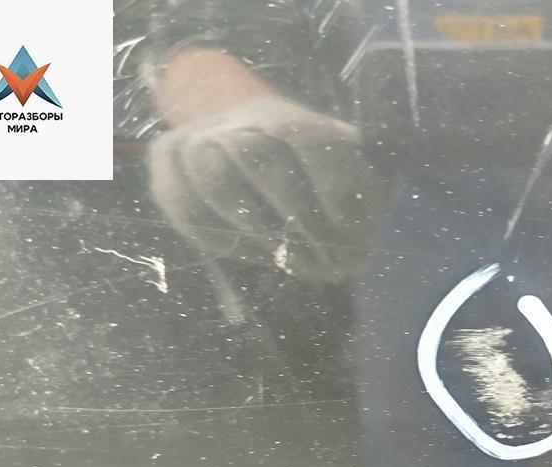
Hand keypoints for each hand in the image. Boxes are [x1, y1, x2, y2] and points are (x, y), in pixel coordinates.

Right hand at [150, 92, 389, 281]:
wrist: (241, 141)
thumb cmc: (307, 168)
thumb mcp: (345, 166)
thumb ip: (368, 179)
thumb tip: (382, 195)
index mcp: (288, 116)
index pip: (309, 139)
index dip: (334, 186)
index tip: (357, 232)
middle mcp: (238, 122)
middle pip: (260, 159)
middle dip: (300, 219)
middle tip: (331, 264)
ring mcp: (197, 143)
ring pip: (216, 181)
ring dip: (260, 232)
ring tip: (298, 265)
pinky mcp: (168, 171)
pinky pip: (184, 204)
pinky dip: (220, 236)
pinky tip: (259, 256)